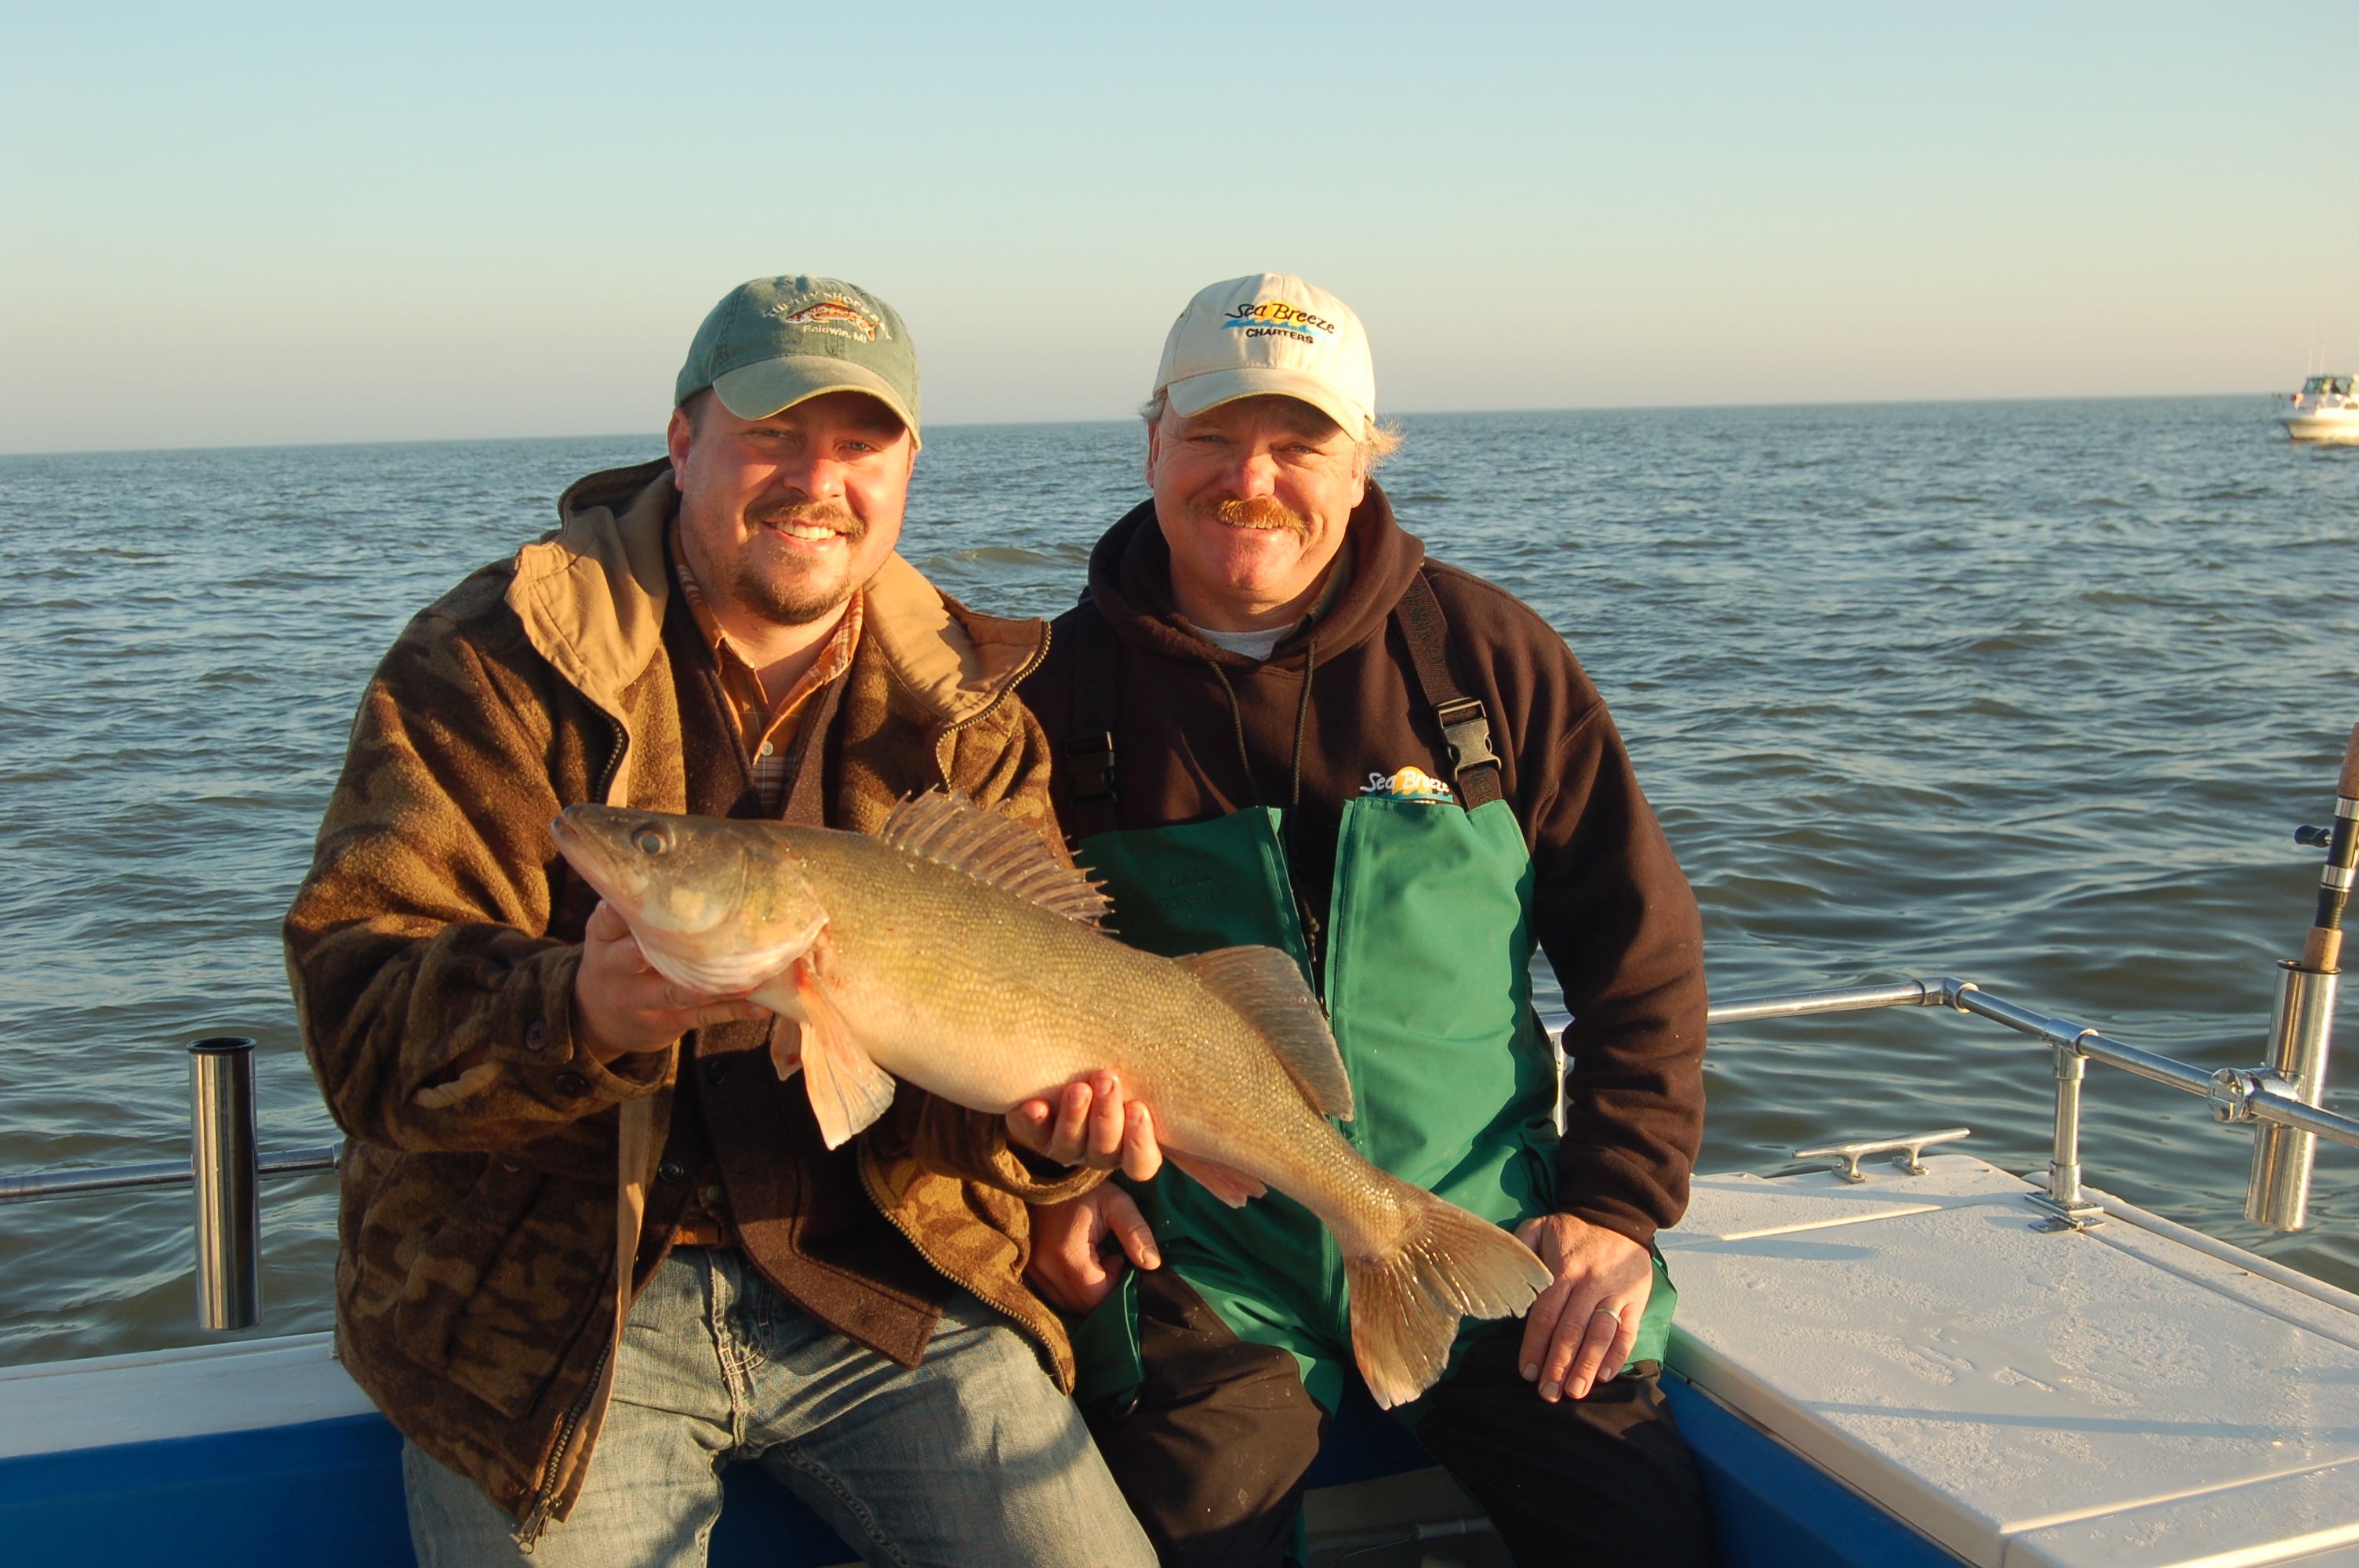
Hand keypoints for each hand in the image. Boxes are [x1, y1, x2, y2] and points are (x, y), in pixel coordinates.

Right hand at [573, 901, 768, 1062]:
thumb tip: (683, 867)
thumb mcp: (612, 935)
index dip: (629, 908)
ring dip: (713, 985)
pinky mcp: (662, 1023)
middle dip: (667, 947)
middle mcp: (614, 968)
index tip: (659, 889)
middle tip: (703, 936)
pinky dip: (732, 1011)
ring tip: (747, 978)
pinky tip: (760, 1006)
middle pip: (637, 956)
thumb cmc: (618, 961)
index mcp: (602, 938)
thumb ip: (636, 911)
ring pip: (675, 991)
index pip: (609, 918)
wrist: (597, 1019)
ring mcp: (638, 999)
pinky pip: (699, 1017)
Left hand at [1005, 1070, 1163, 1179]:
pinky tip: (1035, 1106)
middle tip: (1108, 1079)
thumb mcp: (1137, 1080)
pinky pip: (1033, 1136)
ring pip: (1070, 1145)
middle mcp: (1097, 1152)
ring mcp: (1065, 1147)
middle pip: (1105, 1148)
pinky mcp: (1035, 1137)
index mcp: (1128, 1147)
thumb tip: (1201, 1057)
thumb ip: (1152, 1082)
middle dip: (1107, 1115)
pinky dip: (1034, 1121)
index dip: (1140, 1143)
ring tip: (1079, 1088)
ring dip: (1075, 1116)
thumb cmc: (1110, 1076)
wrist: (1062, 1071)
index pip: (1141, 1163)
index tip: (1139, 1108)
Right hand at [1025, 1186, 1159, 1311]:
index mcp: (1068, 1253)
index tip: (1116, 1255)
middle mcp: (1045, 1268)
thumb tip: (1153, 1264)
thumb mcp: (1117, 1204)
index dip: (1113, 1282)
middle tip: (1107, 1257)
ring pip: (1068, 1303)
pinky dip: (1072, 1288)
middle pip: (1081, 1305)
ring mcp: (1034, 1271)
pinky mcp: (1030, 1271)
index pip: (1095, 1296)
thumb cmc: (1087, 1190)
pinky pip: (1055, 1296)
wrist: (1048, 1177)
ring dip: (1087, 1290)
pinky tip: (1080, 1263)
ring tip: (1094, 1259)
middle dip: (1102, 1288)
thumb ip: (1136, 1232)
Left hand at [1513, 1214, 1651, 1402]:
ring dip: (1587, 1366)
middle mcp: (1590, 1285)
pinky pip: (1628, 1332)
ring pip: (1600, 1335)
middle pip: (1572, 1331)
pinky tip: (1606, 1375)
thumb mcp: (1539, 1226)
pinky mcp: (1636, 1299)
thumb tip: (1504, 1279)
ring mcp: (1615, 1293)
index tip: (1528, 1372)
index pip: (1546, 1315)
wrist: (1618, 1212)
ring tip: (1575, 1391)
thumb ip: (1519, 1248)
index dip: (1536, 1345)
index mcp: (1563, 1270)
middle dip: (1559, 1364)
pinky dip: (1618, 1355)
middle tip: (1549, 1393)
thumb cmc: (1573, 1227)